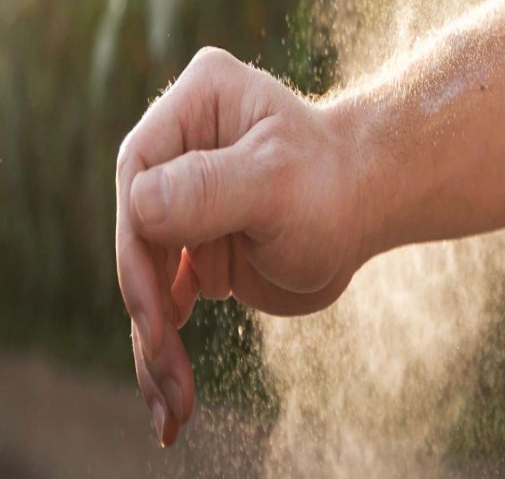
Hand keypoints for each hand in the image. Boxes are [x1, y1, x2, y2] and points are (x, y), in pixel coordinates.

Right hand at [115, 47, 367, 446]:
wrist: (368, 206)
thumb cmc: (334, 183)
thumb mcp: (278, 181)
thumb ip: (211, 187)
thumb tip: (139, 204)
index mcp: (197, 100)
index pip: (140, 174)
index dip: (139, 245)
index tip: (158, 313)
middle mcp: (180, 142)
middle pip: (137, 229)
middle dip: (147, 306)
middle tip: (169, 372)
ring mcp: (182, 193)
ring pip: (144, 271)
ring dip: (154, 341)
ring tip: (172, 404)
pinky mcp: (190, 238)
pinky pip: (161, 293)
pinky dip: (164, 343)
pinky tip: (171, 390)